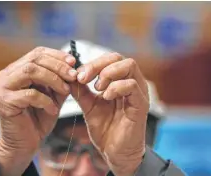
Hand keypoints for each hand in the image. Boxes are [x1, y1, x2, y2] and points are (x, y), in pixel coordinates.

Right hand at [0, 47, 77, 175]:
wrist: (24, 144)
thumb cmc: (38, 119)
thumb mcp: (53, 96)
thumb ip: (60, 82)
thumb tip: (74, 67)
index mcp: (17, 70)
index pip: (37, 53)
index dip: (57, 55)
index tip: (73, 62)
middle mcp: (7, 75)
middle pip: (34, 59)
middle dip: (58, 66)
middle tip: (73, 75)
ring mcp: (3, 87)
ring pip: (30, 71)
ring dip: (53, 79)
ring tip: (66, 90)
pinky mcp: (4, 101)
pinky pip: (29, 94)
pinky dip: (45, 100)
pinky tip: (53, 109)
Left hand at [70, 53, 148, 175]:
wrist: (115, 152)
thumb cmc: (105, 129)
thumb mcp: (88, 106)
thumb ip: (81, 91)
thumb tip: (69, 75)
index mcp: (119, 81)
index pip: (109, 59)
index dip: (92, 63)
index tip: (77, 74)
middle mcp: (131, 83)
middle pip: (119, 57)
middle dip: (98, 64)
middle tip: (84, 77)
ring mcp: (138, 92)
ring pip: (129, 66)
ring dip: (108, 74)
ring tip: (97, 88)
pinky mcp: (141, 104)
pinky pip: (132, 85)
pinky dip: (116, 87)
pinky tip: (105, 97)